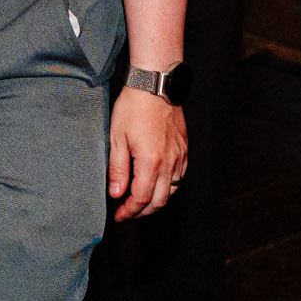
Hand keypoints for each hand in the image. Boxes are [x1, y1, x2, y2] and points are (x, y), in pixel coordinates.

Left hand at [108, 87, 186, 220]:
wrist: (155, 84)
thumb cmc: (133, 108)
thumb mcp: (116, 138)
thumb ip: (117, 169)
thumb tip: (116, 194)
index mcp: (150, 162)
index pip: (141, 198)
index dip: (129, 211)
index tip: (119, 215)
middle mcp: (169, 162)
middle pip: (159, 201)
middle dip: (142, 212)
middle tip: (127, 212)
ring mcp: (179, 156)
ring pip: (172, 190)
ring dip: (156, 201)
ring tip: (140, 201)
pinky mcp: (184, 148)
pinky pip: (180, 176)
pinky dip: (169, 186)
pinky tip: (156, 183)